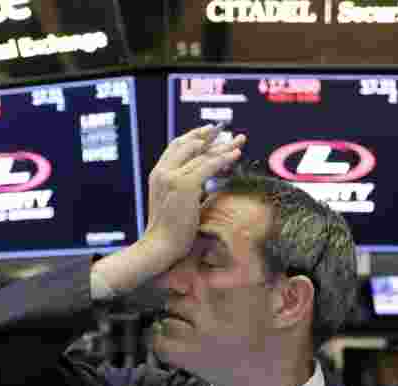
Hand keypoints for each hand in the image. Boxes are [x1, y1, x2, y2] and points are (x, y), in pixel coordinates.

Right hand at [145, 124, 245, 263]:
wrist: (160, 245)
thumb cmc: (169, 232)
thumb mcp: (174, 204)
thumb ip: (183, 190)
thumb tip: (200, 186)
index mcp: (158, 174)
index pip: (176, 147)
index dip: (194, 137)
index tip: (210, 132)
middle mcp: (163, 171)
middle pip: (189, 145)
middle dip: (209, 136)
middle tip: (226, 128)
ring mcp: (172, 177)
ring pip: (202, 155)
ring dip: (222, 146)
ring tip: (239, 140)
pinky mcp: (185, 185)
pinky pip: (208, 166)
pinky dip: (224, 158)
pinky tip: (236, 154)